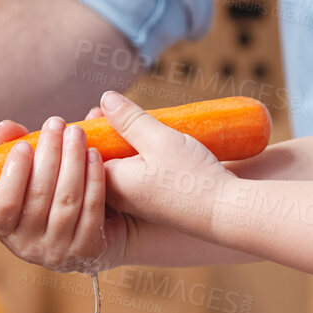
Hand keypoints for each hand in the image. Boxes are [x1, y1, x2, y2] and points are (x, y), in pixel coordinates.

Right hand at [0, 111, 126, 272]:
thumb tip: (5, 126)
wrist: (97, 229)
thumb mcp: (29, 177)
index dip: (14, 174)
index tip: (24, 144)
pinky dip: (94, 178)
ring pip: (67, 200)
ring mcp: (60, 251)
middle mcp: (29, 246)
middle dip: (49, 154)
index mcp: (5, 229)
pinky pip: (91, 208)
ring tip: (76, 132)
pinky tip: (94, 154)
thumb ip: (15, 152)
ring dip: (72, 161)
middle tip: (56, 124)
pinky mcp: (89, 249)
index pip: (5, 204)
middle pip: (39, 196)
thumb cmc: (52, 196)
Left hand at [96, 90, 235, 236]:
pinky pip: (136, 176)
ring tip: (134, 124)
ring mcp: (137, 203)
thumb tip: (105, 99)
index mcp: (112, 183)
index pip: (85, 155)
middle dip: (103, 135)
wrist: (227, 212)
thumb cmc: (193, 178)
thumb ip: (130, 119)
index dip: (88, 130)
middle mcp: (119, 198)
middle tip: (110, 112)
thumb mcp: (160, 139)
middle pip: (100, 162)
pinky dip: (138, 158)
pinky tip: (155, 145)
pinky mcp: (154, 203)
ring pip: (119, 168)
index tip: (96, 111)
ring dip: (123, 145)